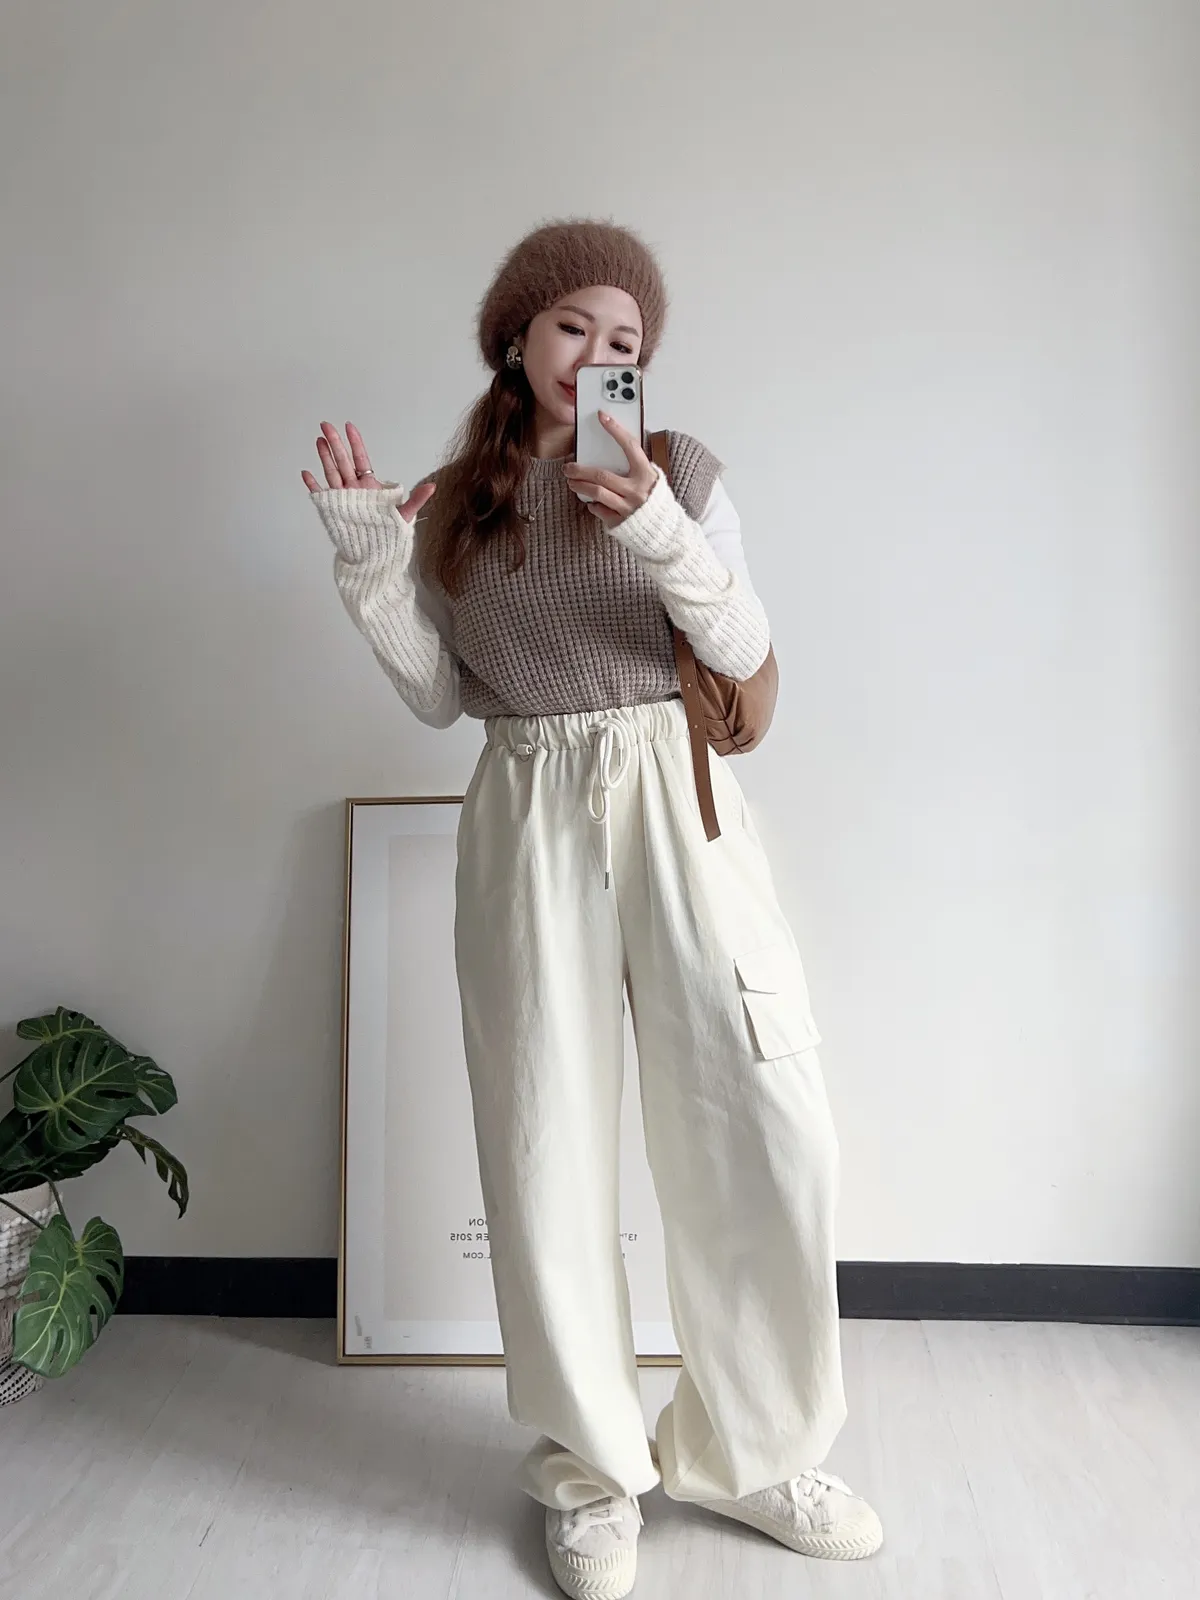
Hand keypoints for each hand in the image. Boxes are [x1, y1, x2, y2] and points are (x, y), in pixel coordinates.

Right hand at [301, 421, 435, 523]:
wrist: (376, 555)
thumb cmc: (390, 534)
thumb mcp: (405, 515)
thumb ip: (416, 499)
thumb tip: (433, 486)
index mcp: (370, 486)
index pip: (361, 459)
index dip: (355, 442)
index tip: (349, 426)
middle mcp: (354, 489)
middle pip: (343, 461)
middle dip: (335, 443)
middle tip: (326, 425)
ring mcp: (343, 498)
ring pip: (332, 473)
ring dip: (325, 457)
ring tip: (319, 440)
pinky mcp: (333, 510)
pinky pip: (321, 495)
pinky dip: (313, 485)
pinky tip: (307, 473)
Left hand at [564, 412, 657, 528]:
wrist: (664, 530)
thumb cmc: (655, 500)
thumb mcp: (652, 478)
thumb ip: (636, 466)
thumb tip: (618, 445)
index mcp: (646, 474)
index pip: (629, 446)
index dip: (616, 430)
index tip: (602, 416)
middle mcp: (636, 491)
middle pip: (602, 476)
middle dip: (581, 470)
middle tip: (568, 467)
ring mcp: (627, 508)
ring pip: (596, 493)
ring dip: (580, 486)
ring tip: (572, 482)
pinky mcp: (620, 522)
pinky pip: (599, 510)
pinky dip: (592, 504)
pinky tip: (591, 501)